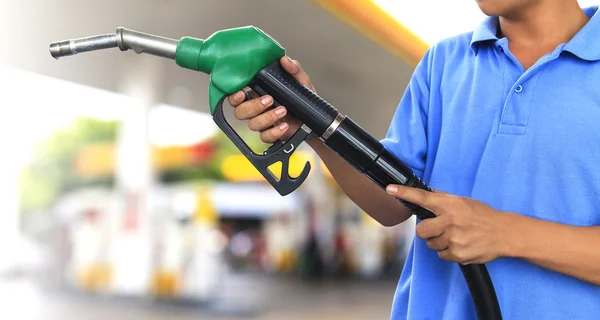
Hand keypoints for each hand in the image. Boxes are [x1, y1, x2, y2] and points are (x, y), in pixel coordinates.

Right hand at [228, 56, 314, 142]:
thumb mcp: (300, 80)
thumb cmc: (302, 97)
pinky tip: (285, 125)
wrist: (314, 117)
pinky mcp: (270, 134)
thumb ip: (294, 69)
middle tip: (270, 100)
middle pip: (240, 112)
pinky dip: (275, 131)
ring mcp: (262, 123)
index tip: (241, 93)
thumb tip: (285, 60)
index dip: (233, 96)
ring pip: (252, 124)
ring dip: (267, 117)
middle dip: (253, 106)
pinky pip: (265, 137)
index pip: (236, 96)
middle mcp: (256, 109)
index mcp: (257, 93)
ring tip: (283, 110)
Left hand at [386, 185, 513, 264]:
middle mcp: (450, 221)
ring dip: (439, 241)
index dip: (404, 193)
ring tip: (456, 236)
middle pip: (421, 230)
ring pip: (431, 244)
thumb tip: (425, 192)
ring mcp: (453, 239)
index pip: (422, 197)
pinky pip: (441, 255)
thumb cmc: (482, 215)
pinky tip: (460, 244)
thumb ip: (442, 198)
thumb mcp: (463, 201)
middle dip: (427, 230)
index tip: (390, 189)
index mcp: (450, 205)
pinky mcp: (457, 254)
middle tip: (440, 228)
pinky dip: (448, 252)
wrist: (504, 233)